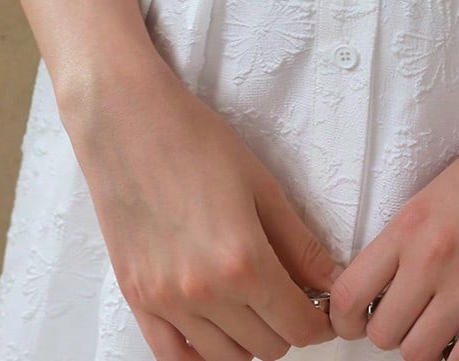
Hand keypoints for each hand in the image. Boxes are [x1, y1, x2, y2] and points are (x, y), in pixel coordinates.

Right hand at [64, 59, 341, 360]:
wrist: (127, 121)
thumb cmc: (195, 141)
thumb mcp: (262, 185)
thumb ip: (300, 244)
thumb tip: (331, 281)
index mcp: (243, 260)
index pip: (298, 326)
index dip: (320, 323)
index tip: (324, 310)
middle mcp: (205, 291)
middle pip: (267, 347)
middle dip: (287, 325)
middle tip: (288, 293)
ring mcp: (166, 301)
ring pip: (227, 359)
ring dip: (249, 340)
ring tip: (252, 302)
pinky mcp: (137, 299)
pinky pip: (175, 358)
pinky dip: (202, 353)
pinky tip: (215, 326)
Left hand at [325, 95, 458, 360]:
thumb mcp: (441, 188)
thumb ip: (413, 233)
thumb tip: (392, 278)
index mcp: (410, 221)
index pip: (350, 292)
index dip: (346, 318)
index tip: (357, 319)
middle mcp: (433, 256)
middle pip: (382, 333)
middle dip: (390, 332)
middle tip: (409, 317)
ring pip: (419, 353)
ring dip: (425, 347)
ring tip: (441, 326)